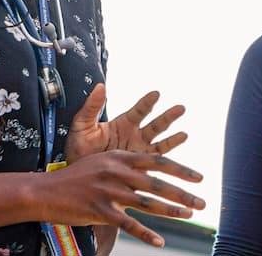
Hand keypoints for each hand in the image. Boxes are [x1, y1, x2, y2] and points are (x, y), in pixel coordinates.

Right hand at [39, 149, 204, 247]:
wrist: (46, 191)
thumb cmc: (76, 176)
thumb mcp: (101, 160)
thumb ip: (124, 162)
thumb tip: (147, 166)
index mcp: (120, 157)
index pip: (158, 161)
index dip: (181, 169)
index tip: (199, 177)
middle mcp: (117, 172)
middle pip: (157, 183)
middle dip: (183, 193)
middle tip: (202, 202)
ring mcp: (109, 191)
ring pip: (147, 203)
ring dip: (171, 211)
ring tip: (189, 216)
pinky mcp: (100, 210)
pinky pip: (128, 224)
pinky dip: (145, 233)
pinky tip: (159, 241)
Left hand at [65, 84, 187, 162]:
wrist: (76, 175)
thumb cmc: (78, 150)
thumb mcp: (82, 125)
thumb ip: (92, 107)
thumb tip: (100, 86)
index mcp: (123, 124)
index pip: (139, 111)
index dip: (148, 103)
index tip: (156, 94)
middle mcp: (134, 137)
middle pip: (155, 125)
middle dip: (168, 117)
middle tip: (181, 108)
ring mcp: (138, 152)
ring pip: (160, 144)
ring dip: (173, 139)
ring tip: (184, 134)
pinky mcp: (139, 169)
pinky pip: (155, 165)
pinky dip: (167, 163)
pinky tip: (175, 166)